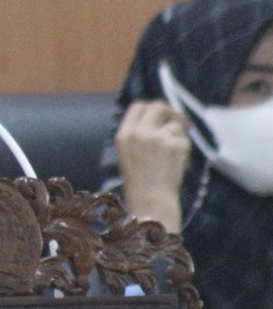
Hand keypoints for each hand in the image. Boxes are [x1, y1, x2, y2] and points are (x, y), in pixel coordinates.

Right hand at [115, 100, 191, 232]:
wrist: (151, 202)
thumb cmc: (139, 182)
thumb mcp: (128, 154)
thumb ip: (138, 134)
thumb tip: (159, 117)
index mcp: (124, 135)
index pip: (138, 107)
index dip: (151, 108)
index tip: (161, 115)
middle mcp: (139, 133)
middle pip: (158, 106)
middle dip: (170, 112)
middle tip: (179, 122)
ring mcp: (158, 138)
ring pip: (174, 125)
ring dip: (178, 137)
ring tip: (173, 156)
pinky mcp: (175, 145)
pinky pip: (184, 139)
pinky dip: (184, 149)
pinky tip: (178, 164)